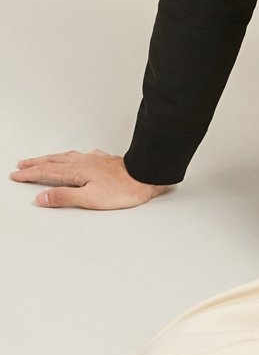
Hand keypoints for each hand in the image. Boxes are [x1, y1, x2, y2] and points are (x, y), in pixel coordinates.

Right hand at [9, 149, 168, 209]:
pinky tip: (75, 157)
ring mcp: (93, 160)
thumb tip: (42, 197)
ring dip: (50, 158)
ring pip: (65, 156)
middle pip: (53, 161)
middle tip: (21, 165)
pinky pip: (80, 155)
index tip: (16, 175)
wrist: (146, 177)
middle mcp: (83, 162)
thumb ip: (64, 197)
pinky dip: (70, 156)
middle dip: (35, 163)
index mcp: (77, 171)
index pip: (47, 172)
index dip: (30, 174)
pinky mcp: (103, 161)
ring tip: (41, 160)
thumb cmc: (122, 190)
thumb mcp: (89, 199)